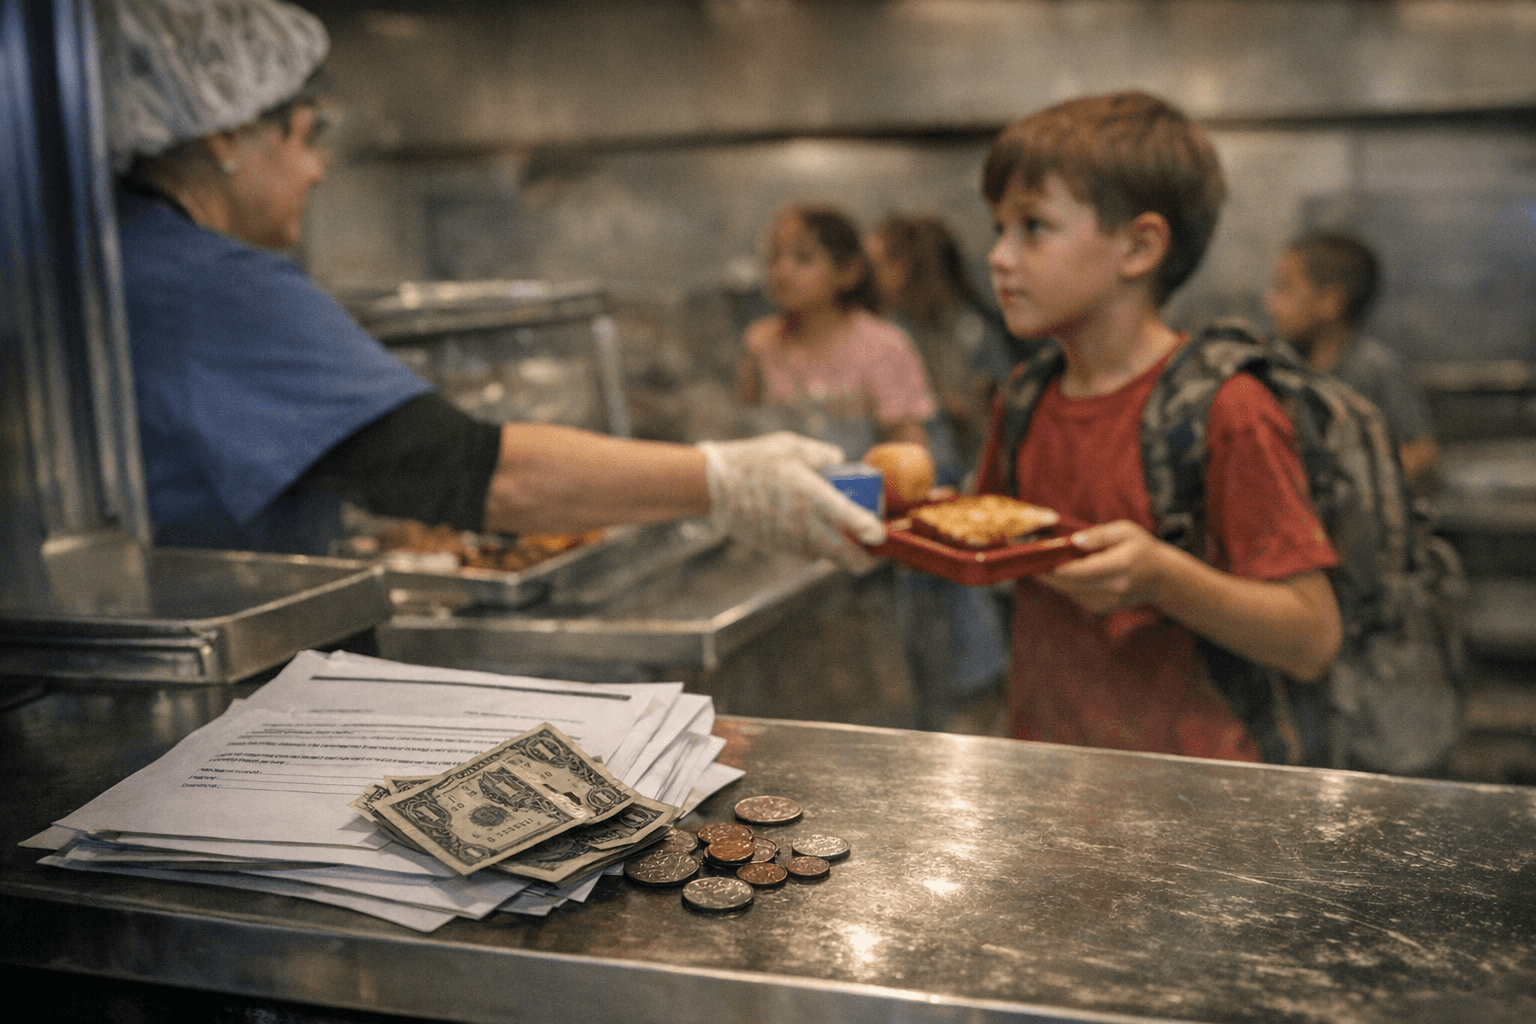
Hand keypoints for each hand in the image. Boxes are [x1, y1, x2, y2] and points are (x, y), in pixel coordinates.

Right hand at [697, 432, 886, 572]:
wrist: (714, 485)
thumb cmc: (754, 460)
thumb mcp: (791, 446)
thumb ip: (821, 455)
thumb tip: (839, 461)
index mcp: (811, 494)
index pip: (849, 518)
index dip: (870, 530)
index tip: (880, 535)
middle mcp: (803, 522)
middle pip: (843, 553)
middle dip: (862, 559)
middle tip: (871, 552)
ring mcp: (790, 538)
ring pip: (826, 557)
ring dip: (841, 555)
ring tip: (852, 545)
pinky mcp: (778, 545)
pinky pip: (806, 553)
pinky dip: (819, 549)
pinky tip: (820, 536)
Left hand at [1038, 519, 1171, 613]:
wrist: (1163, 578)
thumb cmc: (1142, 548)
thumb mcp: (1125, 530)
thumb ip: (1099, 534)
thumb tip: (1073, 541)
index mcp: (1121, 564)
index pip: (1081, 570)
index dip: (1056, 567)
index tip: (1037, 560)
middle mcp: (1116, 586)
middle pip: (1072, 585)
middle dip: (1049, 576)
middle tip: (1030, 565)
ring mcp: (1111, 601)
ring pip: (1073, 593)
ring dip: (1056, 582)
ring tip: (1042, 568)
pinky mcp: (1105, 609)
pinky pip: (1079, 597)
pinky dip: (1069, 587)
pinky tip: (1063, 576)